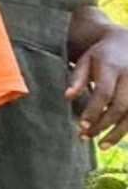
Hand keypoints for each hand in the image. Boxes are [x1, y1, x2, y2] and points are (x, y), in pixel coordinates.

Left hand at [67, 22, 127, 145]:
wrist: (127, 43)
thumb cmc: (101, 55)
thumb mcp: (86, 60)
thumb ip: (77, 78)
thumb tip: (68, 97)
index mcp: (112, 67)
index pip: (104, 92)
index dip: (93, 110)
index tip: (81, 126)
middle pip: (119, 106)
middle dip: (103, 124)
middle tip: (85, 136)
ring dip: (117, 132)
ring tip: (101, 145)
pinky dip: (126, 128)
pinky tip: (114, 138)